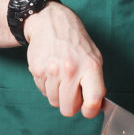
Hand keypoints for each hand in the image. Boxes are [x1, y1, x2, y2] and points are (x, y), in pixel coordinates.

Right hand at [22, 3, 105, 118]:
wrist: (51, 23)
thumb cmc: (76, 43)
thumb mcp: (94, 58)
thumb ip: (96, 83)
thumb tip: (96, 107)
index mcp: (90, 67)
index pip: (92, 101)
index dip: (90, 111)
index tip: (88, 109)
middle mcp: (71, 69)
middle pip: (68, 108)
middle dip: (70, 105)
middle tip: (72, 93)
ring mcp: (52, 70)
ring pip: (54, 102)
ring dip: (58, 94)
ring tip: (61, 77)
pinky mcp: (37, 70)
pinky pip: (43, 92)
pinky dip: (47, 86)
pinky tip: (51, 72)